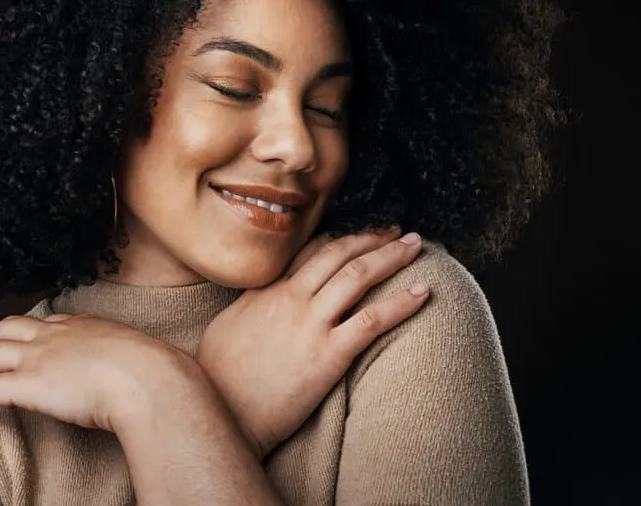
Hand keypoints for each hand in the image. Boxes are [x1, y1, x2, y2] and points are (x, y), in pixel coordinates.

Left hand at [0, 312, 187, 433]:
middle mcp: (56, 336)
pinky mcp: (26, 385)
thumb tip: (149, 374)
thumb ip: (134, 361)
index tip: (21, 331)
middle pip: (11, 329)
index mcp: (85, 326)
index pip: (48, 321)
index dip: (29, 327)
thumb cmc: (154, 371)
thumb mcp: (144, 356)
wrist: (146, 379)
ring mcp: (39, 358)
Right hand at [195, 228, 429, 457]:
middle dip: (372, 237)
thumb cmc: (217, 375)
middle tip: (397, 230)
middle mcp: (291, 298)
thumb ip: (250, 303)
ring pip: (358, 275)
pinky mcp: (328, 354)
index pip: (309, 251)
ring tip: (415, 245)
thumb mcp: (226, 325)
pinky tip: (423, 292)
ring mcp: (310, 324)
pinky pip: (372, 320)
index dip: (340, 237)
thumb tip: (260, 294)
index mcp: (267, 290)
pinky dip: (401, 303)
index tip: (361, 232)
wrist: (221, 411)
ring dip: (392, 256)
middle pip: (339, 254)